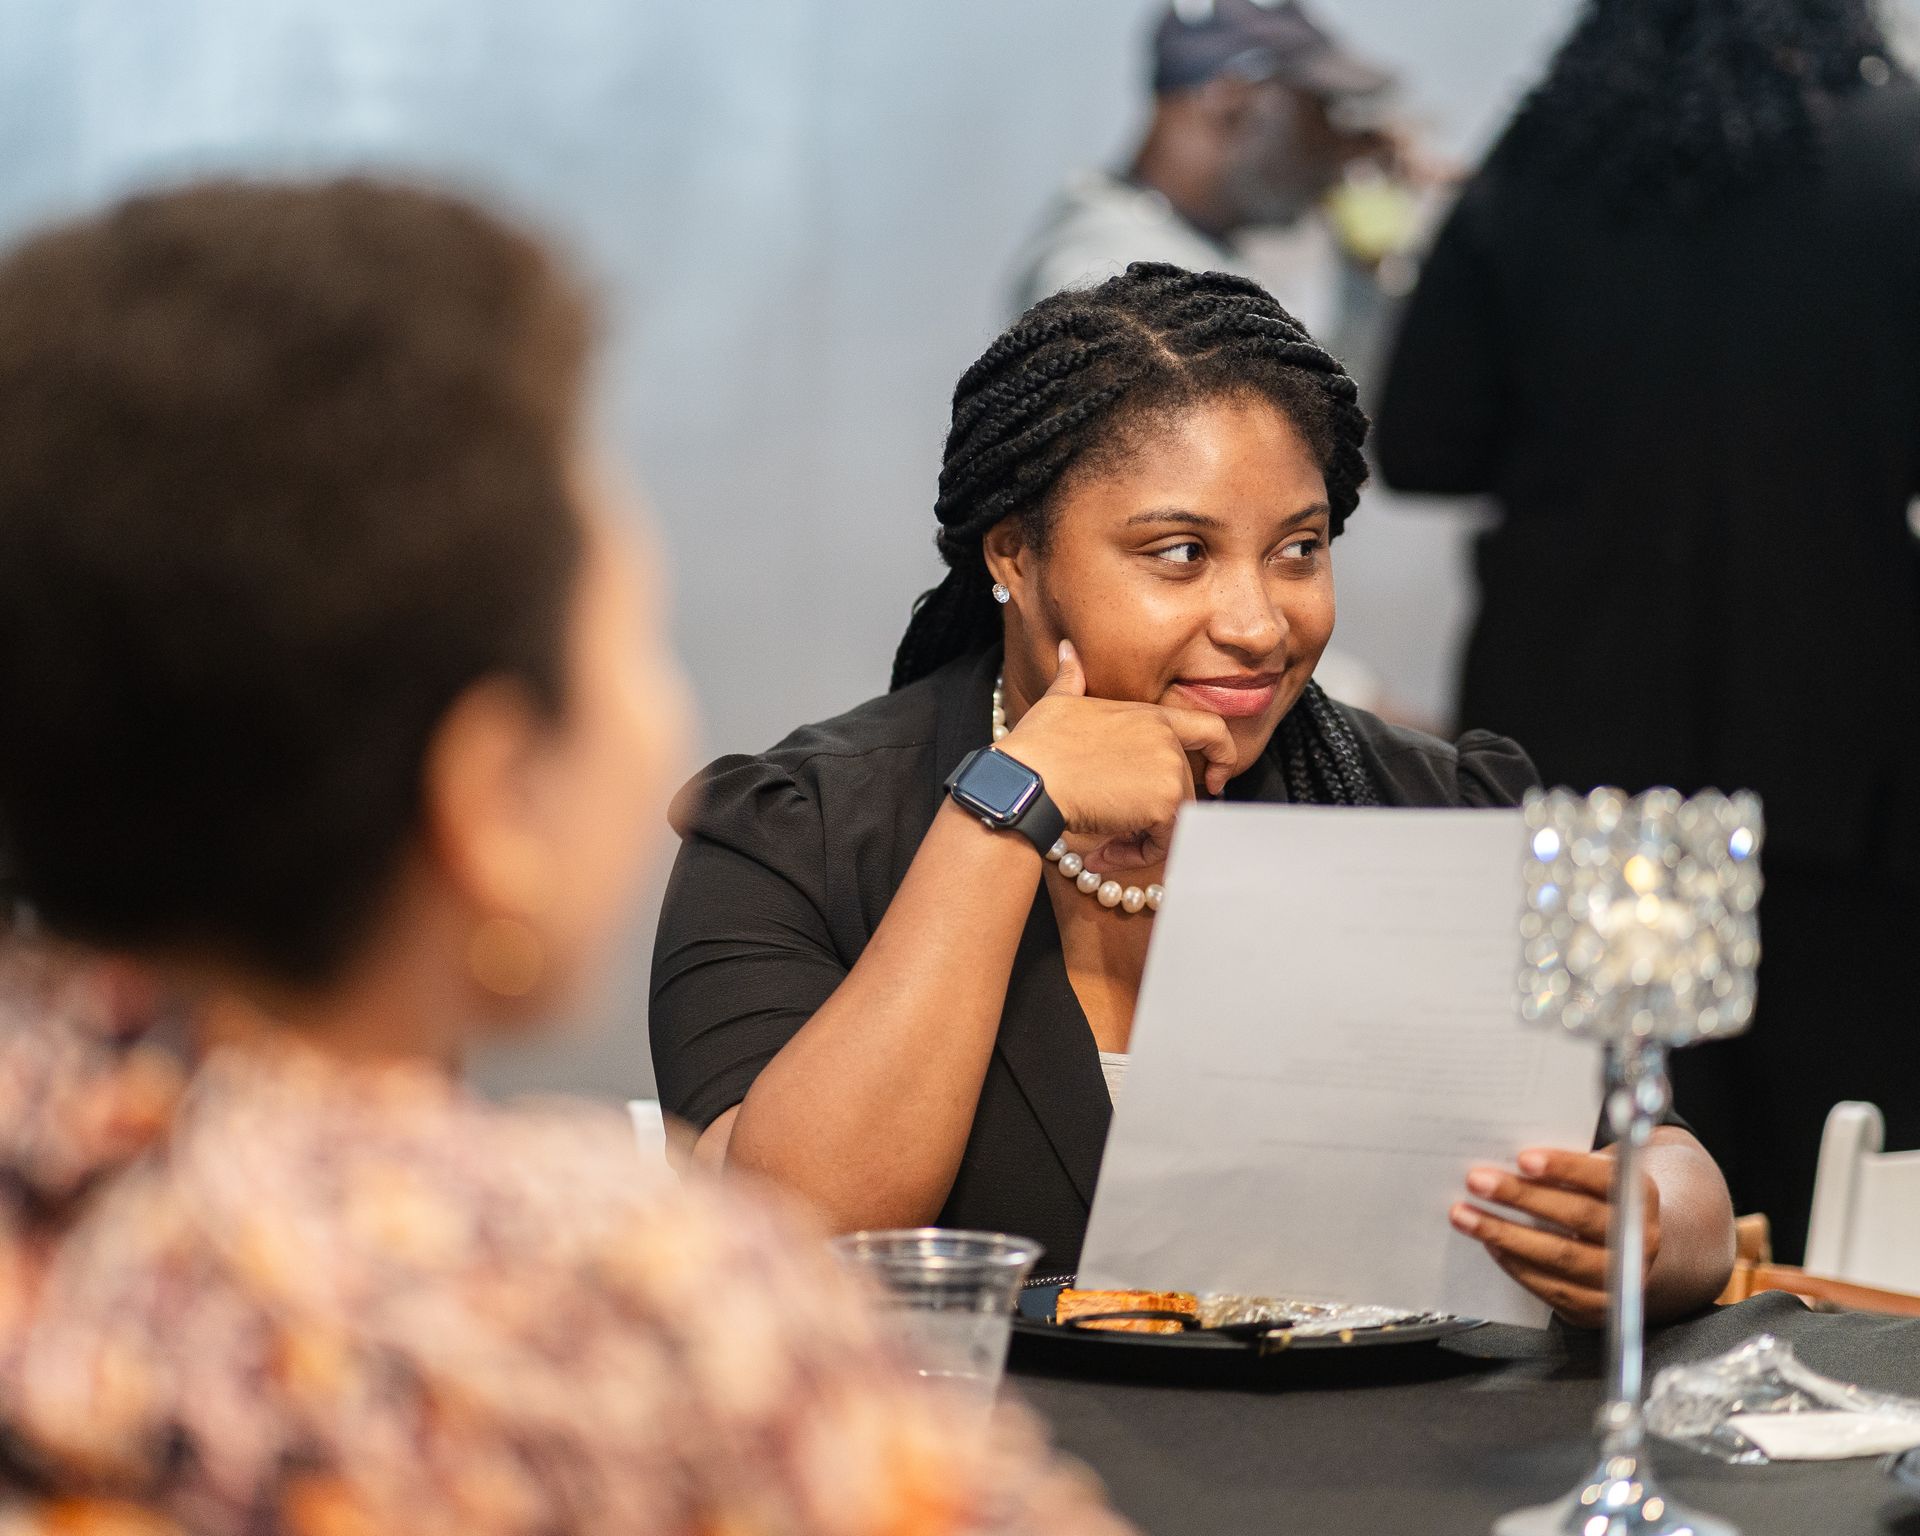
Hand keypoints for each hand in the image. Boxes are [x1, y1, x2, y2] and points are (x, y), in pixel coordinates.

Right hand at [1000, 641, 1235, 873]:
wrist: (1027, 779)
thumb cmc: (1037, 745)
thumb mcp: (1058, 702)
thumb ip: (1071, 677)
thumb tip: (1067, 650)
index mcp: (1149, 716)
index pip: (1210, 729)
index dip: (1221, 757)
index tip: (1214, 781)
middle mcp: (1166, 741)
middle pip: (1184, 791)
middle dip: (1153, 821)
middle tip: (1116, 838)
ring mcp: (1169, 771)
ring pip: (1173, 820)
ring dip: (1139, 843)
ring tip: (1102, 850)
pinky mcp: (1164, 804)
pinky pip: (1164, 842)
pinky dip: (1135, 856)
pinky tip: (1101, 855)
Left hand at [1448, 1147, 1660, 1329]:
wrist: (1624, 1255)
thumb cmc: (1595, 1202)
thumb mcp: (1591, 1177)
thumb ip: (1562, 1168)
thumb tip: (1503, 1154)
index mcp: (1639, 1194)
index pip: (1603, 1177)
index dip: (1564, 1167)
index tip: (1522, 1158)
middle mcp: (1639, 1237)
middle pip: (1578, 1216)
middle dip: (1522, 1198)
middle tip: (1477, 1181)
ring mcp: (1622, 1277)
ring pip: (1560, 1256)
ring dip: (1505, 1234)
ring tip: (1465, 1215)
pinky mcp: (1598, 1306)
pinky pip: (1552, 1288)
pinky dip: (1516, 1264)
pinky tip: (1490, 1244)